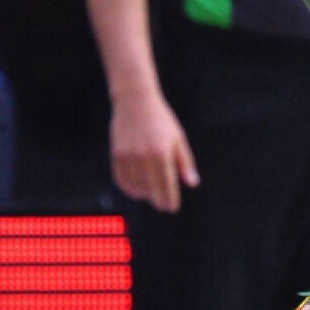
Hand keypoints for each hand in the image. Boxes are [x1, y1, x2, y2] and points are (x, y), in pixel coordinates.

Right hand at [108, 91, 198, 213]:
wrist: (135, 100)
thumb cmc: (161, 120)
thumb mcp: (178, 138)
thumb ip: (184, 163)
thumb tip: (192, 183)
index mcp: (162, 153)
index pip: (167, 186)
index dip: (169, 201)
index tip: (172, 208)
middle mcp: (145, 157)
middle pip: (151, 190)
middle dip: (158, 200)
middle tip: (162, 204)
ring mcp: (129, 156)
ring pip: (135, 187)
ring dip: (143, 194)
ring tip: (150, 194)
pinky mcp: (117, 154)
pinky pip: (121, 179)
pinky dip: (129, 188)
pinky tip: (136, 190)